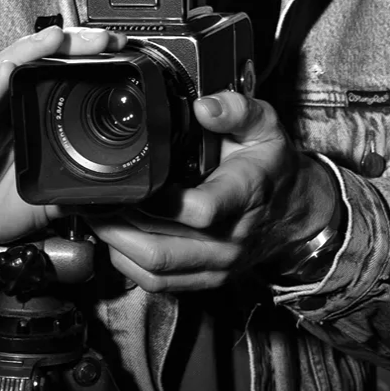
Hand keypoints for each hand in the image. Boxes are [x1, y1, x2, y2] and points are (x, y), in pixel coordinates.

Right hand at [0, 24, 126, 273]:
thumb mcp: (43, 201)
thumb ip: (72, 190)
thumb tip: (110, 192)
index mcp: (23, 119)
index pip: (52, 74)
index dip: (82, 57)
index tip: (117, 49)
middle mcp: (2, 111)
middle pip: (32, 63)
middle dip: (67, 45)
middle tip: (102, 37)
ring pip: (2, 72)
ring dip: (30, 51)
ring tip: (57, 37)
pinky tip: (7, 70)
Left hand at [84, 89, 336, 292]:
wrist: (295, 212)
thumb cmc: (272, 166)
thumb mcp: (265, 125)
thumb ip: (237, 109)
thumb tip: (204, 106)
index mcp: (244, 196)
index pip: (200, 210)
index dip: (158, 202)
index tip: (133, 182)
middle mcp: (231, 239)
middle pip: (162, 250)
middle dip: (118, 227)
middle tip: (94, 201)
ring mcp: (219, 265)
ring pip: (155, 271)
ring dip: (118, 247)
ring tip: (98, 218)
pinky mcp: (207, 279)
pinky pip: (159, 284)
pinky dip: (129, 265)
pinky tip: (116, 240)